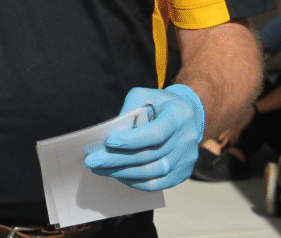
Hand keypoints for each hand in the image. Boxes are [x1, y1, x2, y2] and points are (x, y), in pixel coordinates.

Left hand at [83, 84, 205, 190]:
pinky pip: (158, 184)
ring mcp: (187, 158)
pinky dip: (136, 182)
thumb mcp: (145, 96)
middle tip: (92, 161)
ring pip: (152, 172)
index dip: (132, 140)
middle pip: (150, 156)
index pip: (155, 134)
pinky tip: (119, 175)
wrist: (189, 115)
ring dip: (123, 172)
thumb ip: (130, 110)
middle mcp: (186, 139)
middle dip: (117, 160)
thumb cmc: (160, 104)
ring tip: (100, 169)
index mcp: (178, 116)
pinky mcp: (184, 173)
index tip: (109, 142)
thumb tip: (111, 132)